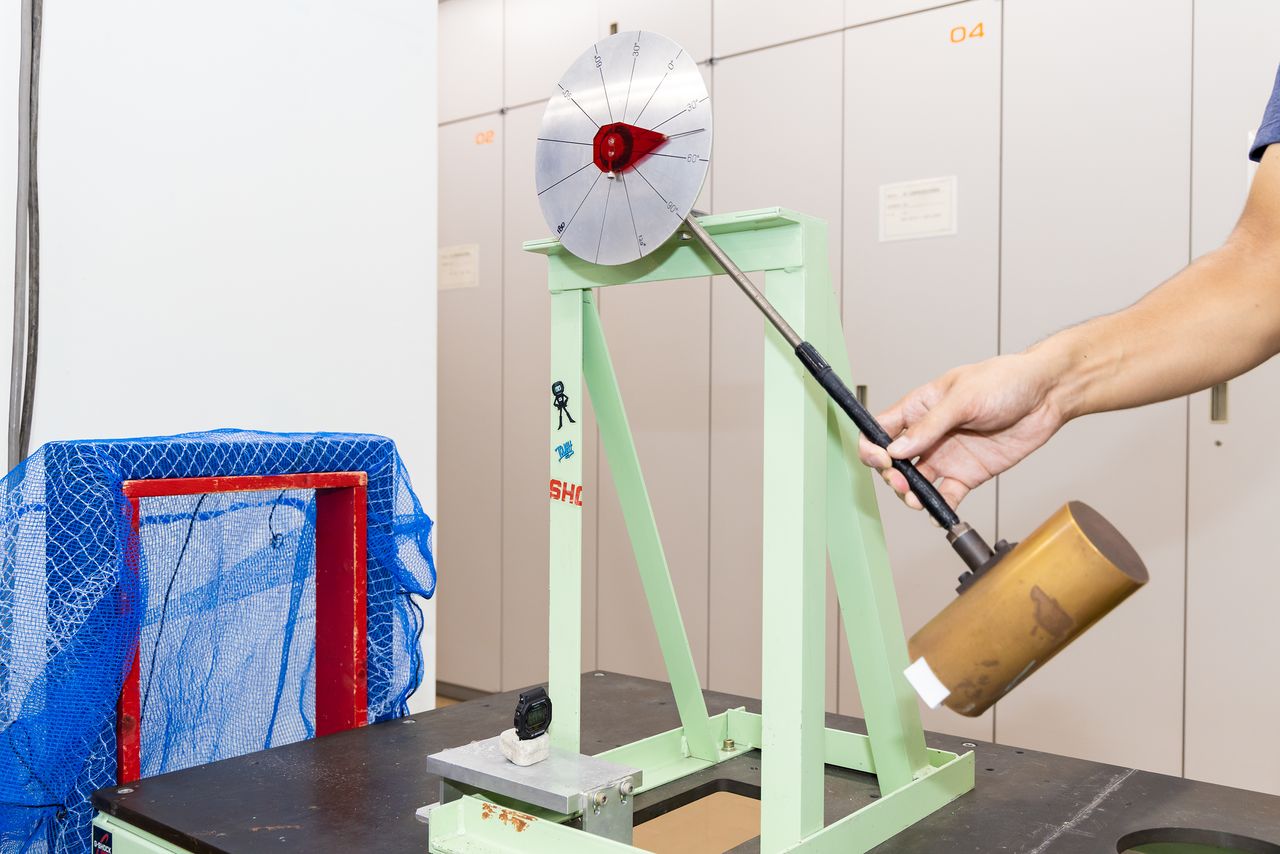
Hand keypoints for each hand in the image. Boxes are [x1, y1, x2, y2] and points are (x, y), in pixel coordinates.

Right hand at [857, 352, 1069, 510]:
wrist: (1047, 395)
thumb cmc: (1005, 381)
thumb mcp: (963, 398)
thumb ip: (929, 426)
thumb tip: (896, 449)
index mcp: (919, 408)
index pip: (880, 429)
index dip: (873, 447)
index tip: (882, 459)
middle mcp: (928, 434)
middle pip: (893, 462)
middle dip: (891, 476)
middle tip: (901, 483)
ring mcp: (946, 456)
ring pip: (916, 482)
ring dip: (911, 494)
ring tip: (917, 500)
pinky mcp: (967, 474)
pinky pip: (945, 495)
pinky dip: (938, 508)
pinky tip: (937, 513)